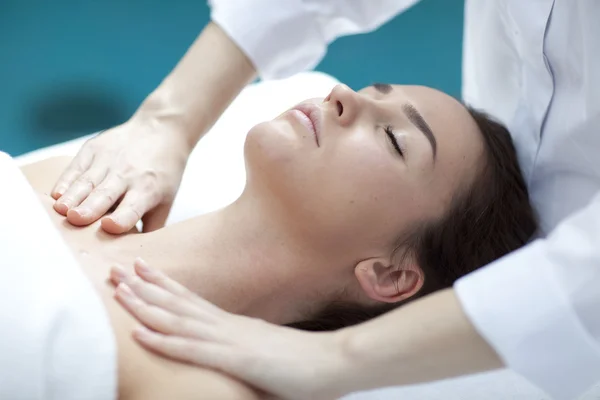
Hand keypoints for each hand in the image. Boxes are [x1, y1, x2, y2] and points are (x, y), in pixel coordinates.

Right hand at [51, 117, 190, 233]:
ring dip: (73, 196)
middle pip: (106, 194)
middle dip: (91, 207)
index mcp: (148, 189)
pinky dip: (66, 180)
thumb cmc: (164, 172)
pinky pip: (76, 167)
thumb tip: (139, 253)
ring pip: (88, 181)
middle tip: (76, 220)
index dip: (122, 217)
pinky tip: (57, 194)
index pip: (133, 207)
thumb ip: (153, 225)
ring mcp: (109, 159)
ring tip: (60, 210)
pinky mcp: (94, 148)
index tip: (109, 226)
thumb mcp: (167, 199)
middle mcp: (128, 174)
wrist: (162, 129)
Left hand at [110, 258, 356, 399]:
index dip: (162, 284)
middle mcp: (226, 326)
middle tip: (116, 268)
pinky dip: (164, 341)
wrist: (336, 361)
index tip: (140, 268)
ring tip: (118, 291)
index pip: (190, 299)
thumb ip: (244, 347)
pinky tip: (140, 333)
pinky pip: (194, 350)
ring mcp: (230, 340)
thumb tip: (229, 349)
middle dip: (144, 286)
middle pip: (178, 302)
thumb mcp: (265, 351)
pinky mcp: (238, 358)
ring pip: (178, 320)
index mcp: (232, 324)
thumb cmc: (304, 361)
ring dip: (145, 306)